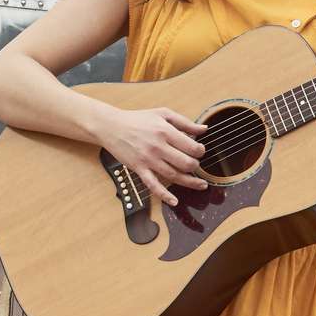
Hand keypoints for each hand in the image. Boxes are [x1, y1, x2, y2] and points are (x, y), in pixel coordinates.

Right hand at [88, 100, 210, 203]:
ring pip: (173, 175)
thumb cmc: (137, 119)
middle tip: (196, 165)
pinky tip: (174, 201)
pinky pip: (153, 185)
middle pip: (185, 163)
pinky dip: (164, 195)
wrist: (111, 126)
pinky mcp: (139, 169)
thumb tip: (204, 129)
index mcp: (165, 131)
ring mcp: (148, 160)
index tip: (199, 151)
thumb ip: (185, 122)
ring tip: (200, 184)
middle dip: (196, 166)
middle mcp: (158, 147)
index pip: (191, 147)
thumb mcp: (163, 113)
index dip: (200, 151)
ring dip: (190, 182)